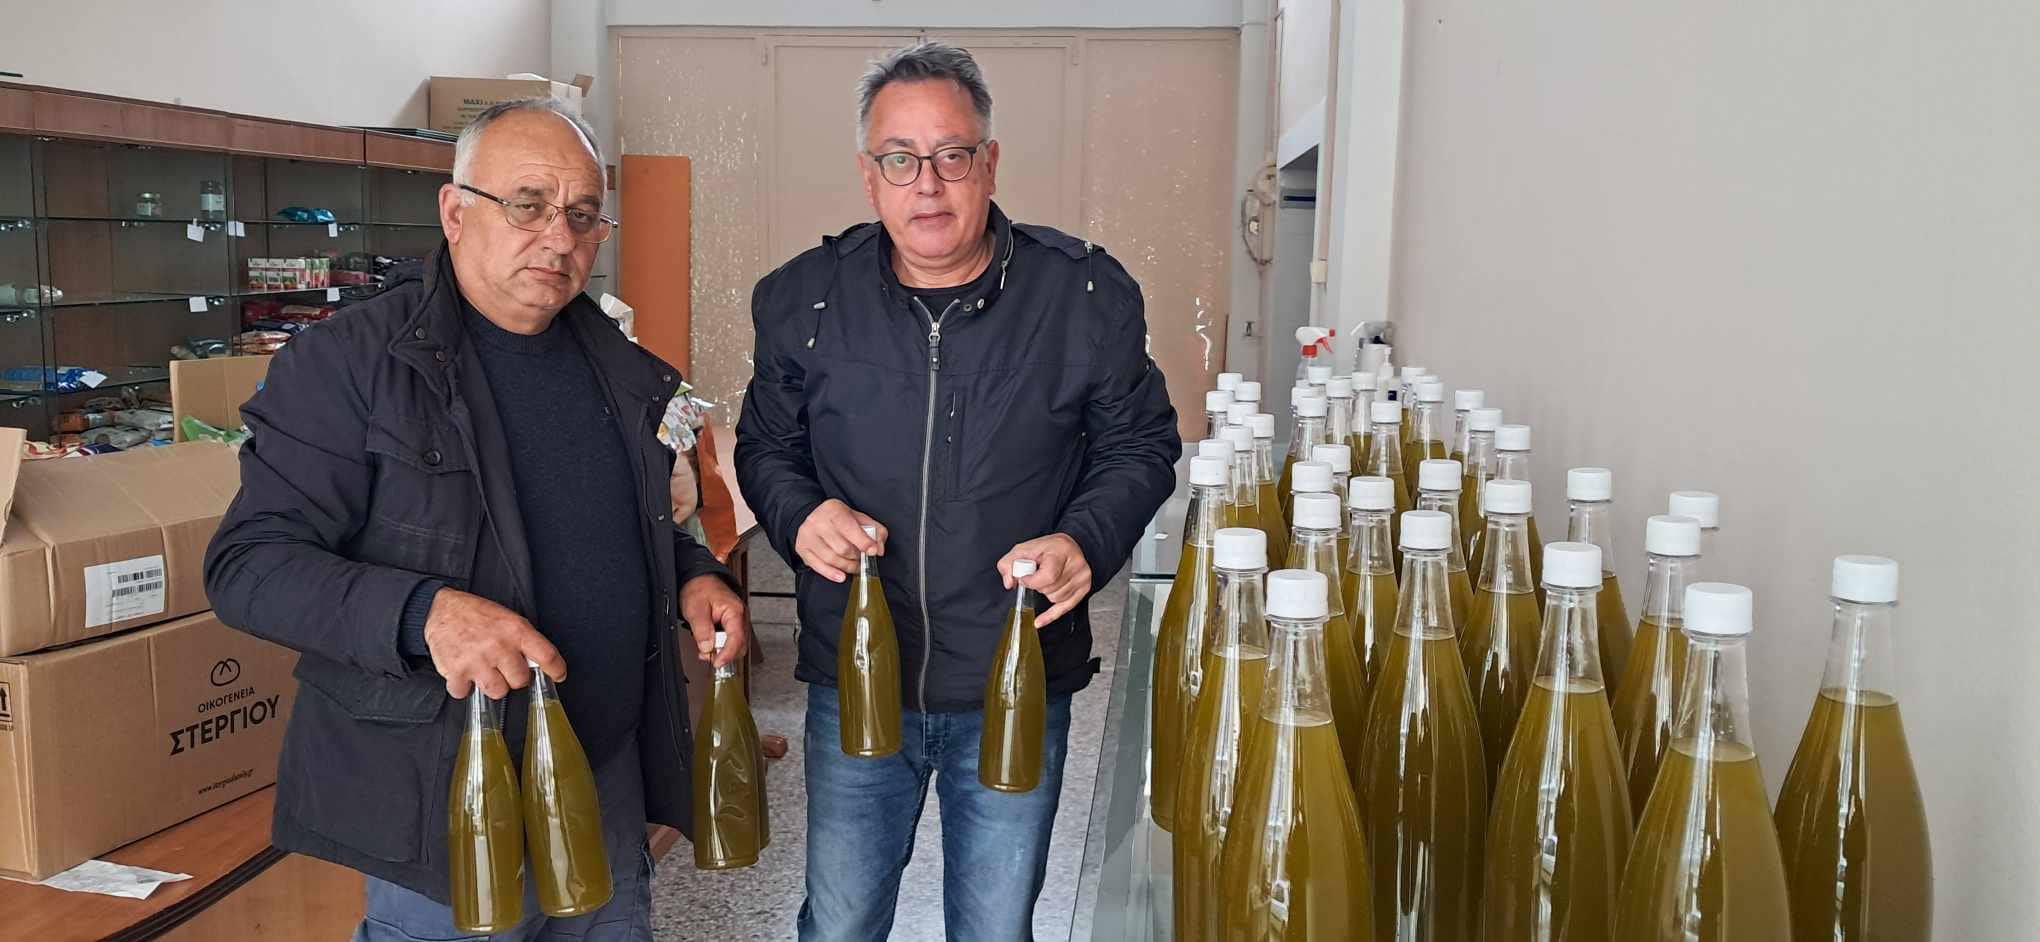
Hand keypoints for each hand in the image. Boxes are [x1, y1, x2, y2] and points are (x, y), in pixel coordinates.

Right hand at [422, 588, 564, 698]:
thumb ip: (523, 640)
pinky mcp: (456, 671)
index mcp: (516, 630)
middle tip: (502, 667)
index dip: (556, 669)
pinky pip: (465, 693)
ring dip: (490, 684)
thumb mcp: (507, 618)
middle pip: (520, 681)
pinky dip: (463, 687)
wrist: (441, 608)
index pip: (547, 656)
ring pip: (497, 692)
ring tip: (483, 669)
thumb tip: (538, 664)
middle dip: (513, 677)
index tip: (558, 676)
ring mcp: (478, 661)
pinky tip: (463, 672)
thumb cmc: (476, 614)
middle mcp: (499, 647)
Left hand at [681, 574, 750, 667]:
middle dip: (724, 654)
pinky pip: (731, 640)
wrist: (698, 578)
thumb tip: (707, 648)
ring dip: (722, 651)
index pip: (736, 639)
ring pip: (736, 644)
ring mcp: (738, 620)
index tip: (717, 663)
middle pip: (739, 645)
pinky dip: (721, 646)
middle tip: (706, 656)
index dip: (727, 654)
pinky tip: (709, 644)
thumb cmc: (699, 588)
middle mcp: (740, 616)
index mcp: (734, 611)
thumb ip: (702, 629)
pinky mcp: (732, 623)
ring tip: (705, 650)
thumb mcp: (695, 609)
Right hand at [795, 498, 887, 582]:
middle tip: (862, 559)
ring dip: (847, 566)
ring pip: (831, 558)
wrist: (814, 517)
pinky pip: (818, 565)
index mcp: (833, 510)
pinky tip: (841, 576)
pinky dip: (831, 573)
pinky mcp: (802, 547)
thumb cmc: (839, 519)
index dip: (864, 542)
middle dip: (856, 557)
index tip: (873, 552)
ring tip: (854, 566)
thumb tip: (879, 549)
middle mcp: (817, 521)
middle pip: (842, 547)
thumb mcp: (859, 518)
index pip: (849, 528)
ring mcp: (807, 535)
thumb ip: (875, 531)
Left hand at [998, 533, 1092, 626]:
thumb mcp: (1022, 549)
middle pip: (1050, 588)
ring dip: (1045, 593)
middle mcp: (1076, 564)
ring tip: (1048, 578)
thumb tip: (1009, 583)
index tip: (1024, 578)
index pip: (1048, 576)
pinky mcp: (1084, 589)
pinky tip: (1039, 621)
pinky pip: (1064, 608)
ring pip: (1055, 598)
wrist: (1067, 547)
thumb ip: (1008, 563)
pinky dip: (1050, 616)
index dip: (1032, 581)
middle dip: (1038, 585)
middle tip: (1038, 573)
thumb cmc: (1045, 549)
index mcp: (1062, 550)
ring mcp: (1082, 578)